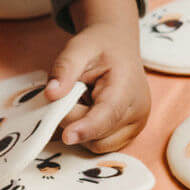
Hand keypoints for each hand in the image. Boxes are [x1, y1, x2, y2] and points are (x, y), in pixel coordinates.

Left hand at [44, 0, 150, 152]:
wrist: (117, 45)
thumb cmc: (100, 45)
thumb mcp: (78, 47)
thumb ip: (64, 69)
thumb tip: (51, 94)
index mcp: (128, 87)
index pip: (107, 115)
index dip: (86, 128)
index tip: (67, 136)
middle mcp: (138, 111)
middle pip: (99, 135)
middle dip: (75, 121)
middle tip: (69, 95)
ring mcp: (136, 125)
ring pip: (99, 144)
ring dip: (81, 128)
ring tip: (82, 100)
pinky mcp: (128, 133)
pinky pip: (102, 143)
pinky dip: (89, 132)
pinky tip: (89, 109)